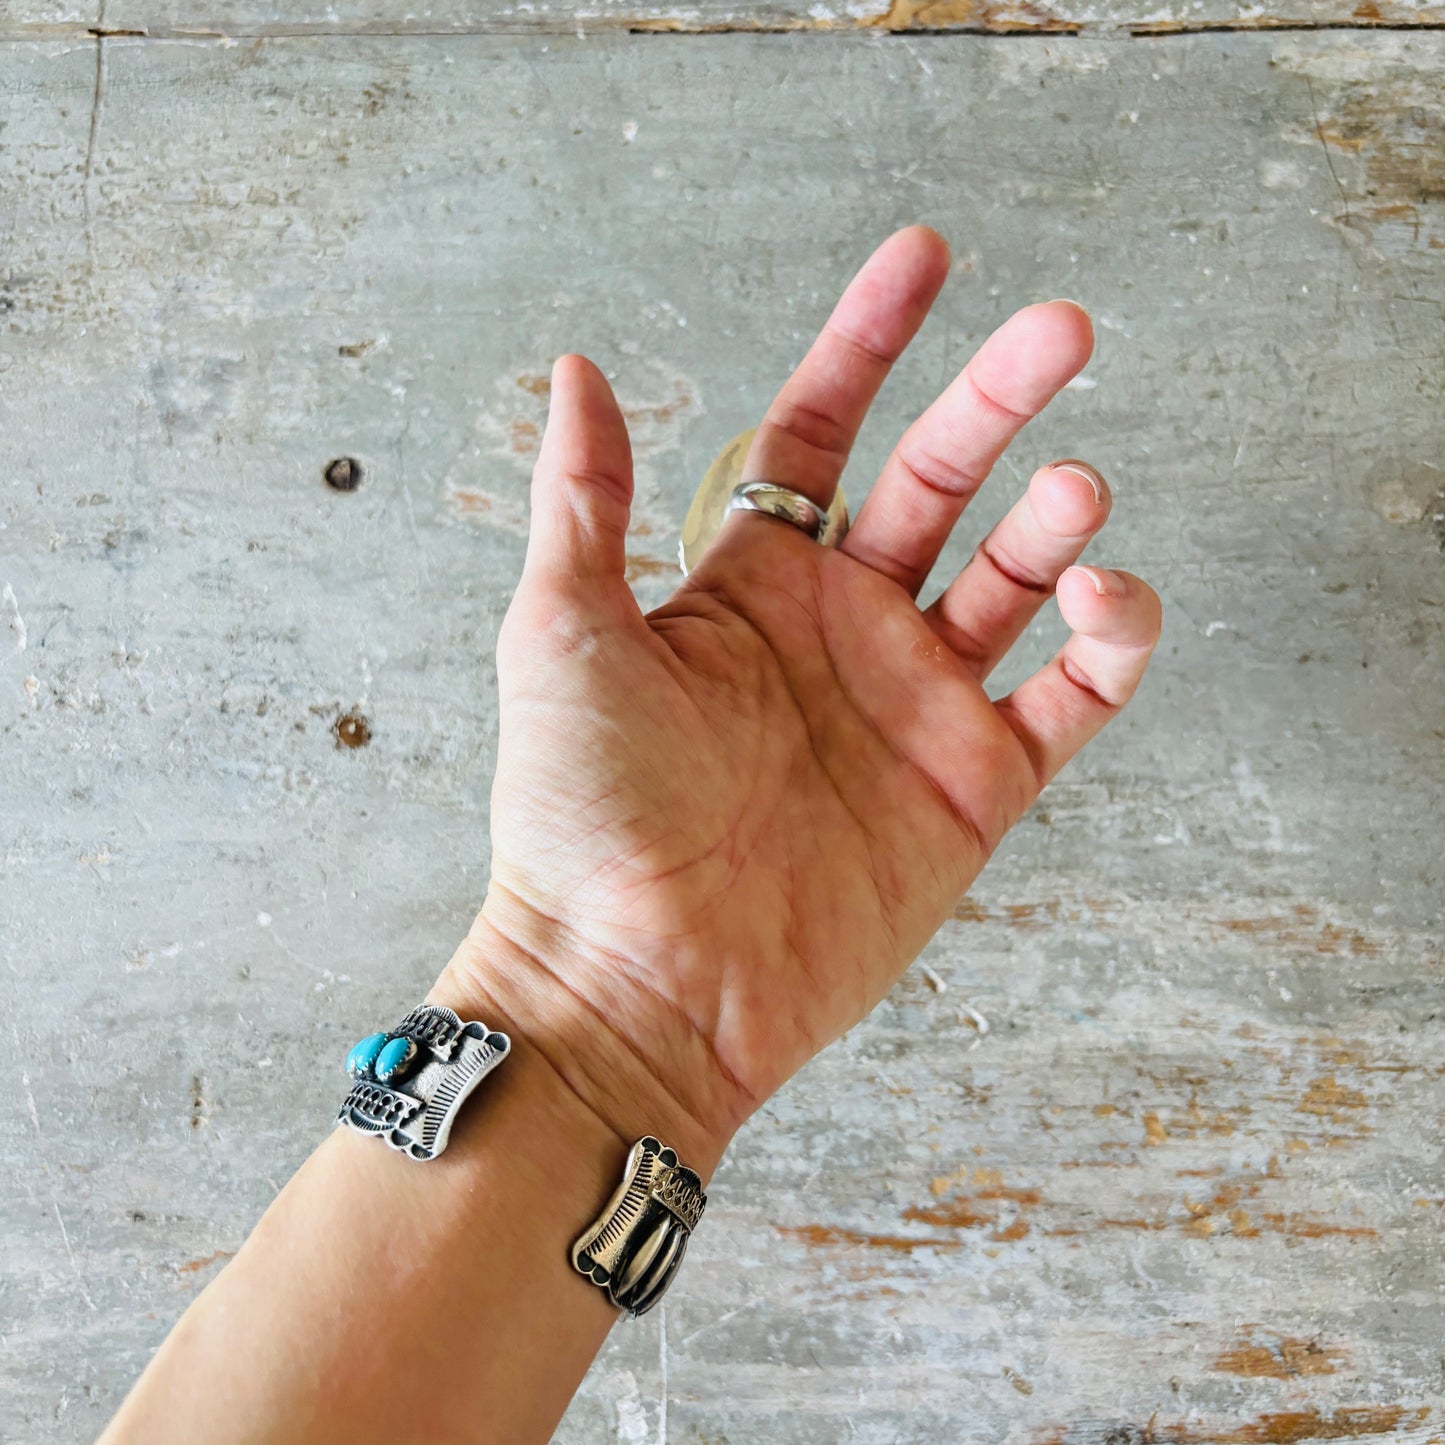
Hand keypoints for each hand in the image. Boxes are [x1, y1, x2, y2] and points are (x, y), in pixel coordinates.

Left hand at [444, 227, 1160, 1168]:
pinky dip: (1111, 641)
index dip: (872, 340)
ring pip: (1018, 579)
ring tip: (1071, 489)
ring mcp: (914, 706)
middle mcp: (841, 630)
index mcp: (751, 583)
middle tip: (1062, 328)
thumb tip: (577, 369)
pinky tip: (1104, 601)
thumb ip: (585, 503)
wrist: (639, 985)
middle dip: (999, 399)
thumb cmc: (581, 817)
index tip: (925, 257)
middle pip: (942, 482)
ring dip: (1057, 522)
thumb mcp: (561, 635)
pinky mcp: (975, 787)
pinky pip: (1073, 696)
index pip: (824, 429)